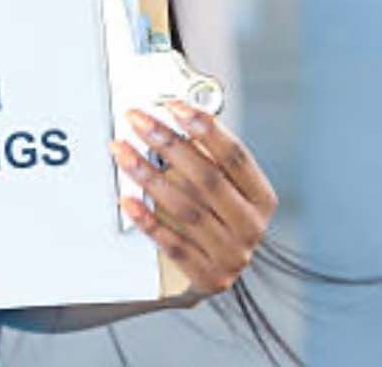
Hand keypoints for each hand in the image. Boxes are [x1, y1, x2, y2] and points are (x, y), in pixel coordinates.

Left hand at [110, 101, 277, 297]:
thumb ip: (203, 154)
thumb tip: (172, 113)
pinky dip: (148, 221)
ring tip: (122, 151)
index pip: (236, 157)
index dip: (206, 128)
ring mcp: (232, 254)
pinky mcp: (209, 276)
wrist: (212, 270)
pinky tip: (128, 200)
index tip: (174, 105)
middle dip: (168, 144)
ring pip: (186, 209)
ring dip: (148, 176)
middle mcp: (251, 226)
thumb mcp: (219, 186)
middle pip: (207, 179)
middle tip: (138, 120)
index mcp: (260, 197)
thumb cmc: (212, 215)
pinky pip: (173, 245)